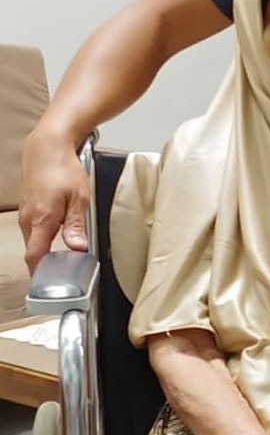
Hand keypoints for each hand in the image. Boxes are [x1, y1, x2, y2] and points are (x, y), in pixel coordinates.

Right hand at [20, 127, 90, 272]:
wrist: (47, 148)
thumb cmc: (63, 168)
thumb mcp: (79, 197)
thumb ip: (76, 225)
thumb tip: (77, 247)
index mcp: (41, 220)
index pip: (35, 257)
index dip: (41, 275)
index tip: (51, 286)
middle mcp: (29, 220)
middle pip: (34, 253)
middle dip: (47, 267)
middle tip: (65, 277)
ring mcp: (26, 215)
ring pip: (34, 243)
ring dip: (46, 253)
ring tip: (64, 262)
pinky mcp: (28, 210)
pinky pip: (34, 232)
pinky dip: (44, 240)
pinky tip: (58, 239)